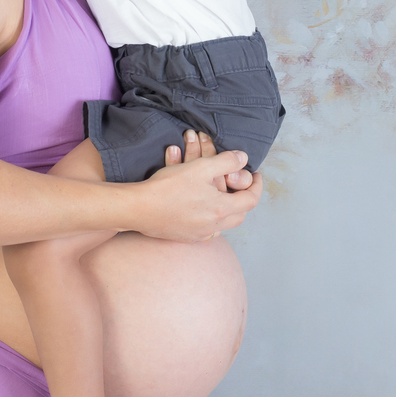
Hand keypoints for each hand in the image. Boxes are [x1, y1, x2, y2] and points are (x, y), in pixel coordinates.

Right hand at [138, 130, 261, 242]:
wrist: (138, 209)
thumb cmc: (168, 188)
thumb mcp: (200, 167)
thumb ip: (226, 161)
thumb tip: (243, 159)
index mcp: (221, 209)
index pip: (250, 200)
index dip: (256, 185)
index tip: (255, 175)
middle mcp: (213, 226)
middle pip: (240, 216)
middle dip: (244, 199)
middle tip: (240, 185)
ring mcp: (199, 234)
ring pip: (224, 225)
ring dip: (228, 211)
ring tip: (223, 196)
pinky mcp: (185, 237)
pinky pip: (207, 230)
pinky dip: (211, 219)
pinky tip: (203, 209)